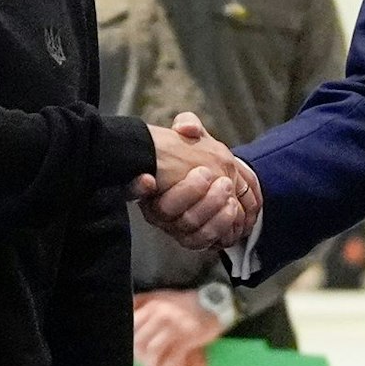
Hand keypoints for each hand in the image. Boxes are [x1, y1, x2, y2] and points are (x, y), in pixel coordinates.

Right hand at [132, 114, 260, 249]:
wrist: (216, 177)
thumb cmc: (195, 155)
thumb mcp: (191, 135)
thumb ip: (188, 125)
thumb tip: (186, 128)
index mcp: (150, 185)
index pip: (133, 188)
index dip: (136, 187)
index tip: (148, 179)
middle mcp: (157, 210)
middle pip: (167, 210)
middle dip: (192, 191)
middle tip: (210, 174)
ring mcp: (175, 227)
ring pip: (189, 226)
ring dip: (211, 207)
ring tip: (227, 188)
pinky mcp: (193, 239)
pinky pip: (204, 240)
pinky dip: (221, 225)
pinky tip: (232, 208)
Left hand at [135, 289, 221, 365]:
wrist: (212, 305)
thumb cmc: (184, 303)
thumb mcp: (160, 296)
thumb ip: (140, 301)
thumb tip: (126, 309)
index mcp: (153, 306)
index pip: (132, 325)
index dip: (130, 340)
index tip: (132, 348)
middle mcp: (161, 315)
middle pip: (140, 341)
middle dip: (138, 355)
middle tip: (141, 362)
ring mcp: (174, 327)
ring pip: (152, 351)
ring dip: (150, 363)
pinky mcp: (186, 339)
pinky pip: (170, 358)